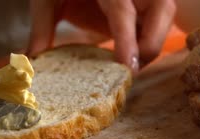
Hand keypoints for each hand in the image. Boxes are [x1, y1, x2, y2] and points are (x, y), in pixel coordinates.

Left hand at [28, 0, 175, 71]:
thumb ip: (42, 28)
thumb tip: (34, 62)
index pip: (122, 9)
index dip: (127, 40)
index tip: (127, 67)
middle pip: (162, 11)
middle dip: (150, 45)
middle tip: (128, 71)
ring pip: (165, 19)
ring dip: (150, 46)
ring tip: (126, 67)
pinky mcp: (145, 4)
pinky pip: (157, 25)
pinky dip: (147, 43)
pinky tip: (128, 57)